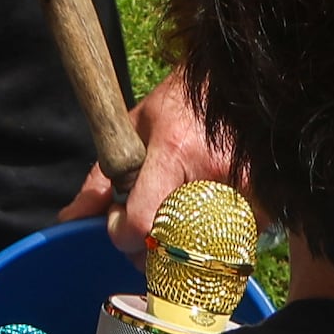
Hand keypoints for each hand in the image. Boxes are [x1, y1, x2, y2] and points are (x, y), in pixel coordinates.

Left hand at [56, 75, 238, 253]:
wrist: (225, 83)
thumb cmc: (174, 107)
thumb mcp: (131, 130)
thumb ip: (100, 179)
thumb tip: (71, 219)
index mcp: (172, 151)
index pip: (141, 222)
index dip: (122, 234)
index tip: (119, 221)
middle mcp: (210, 170)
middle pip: (172, 245)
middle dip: (149, 250)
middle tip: (143, 233)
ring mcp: (242, 187)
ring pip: (203, 250)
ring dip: (182, 250)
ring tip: (173, 228)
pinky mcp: (263, 198)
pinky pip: (234, 243)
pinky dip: (214, 243)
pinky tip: (203, 224)